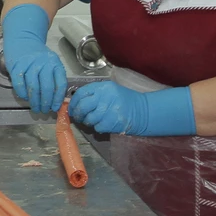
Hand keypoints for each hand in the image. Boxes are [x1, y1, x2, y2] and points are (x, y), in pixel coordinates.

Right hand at [1, 3, 67, 113]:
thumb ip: (54, 80)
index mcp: (55, 63)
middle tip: (43, 110)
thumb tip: (56, 102)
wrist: (23, 40)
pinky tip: (25, 98)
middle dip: (45, 103)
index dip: (58, 99)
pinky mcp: (17, 66)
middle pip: (46, 87)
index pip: (60, 84)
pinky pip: (20, 84)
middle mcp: (44, 63)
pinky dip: (22, 94)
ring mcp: (30, 64)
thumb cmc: (38, 58)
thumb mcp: (50, 64)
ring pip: (33, 87)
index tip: (55, 108)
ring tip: (35, 108)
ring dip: (34, 101)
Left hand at [68, 81, 197, 136]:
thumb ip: (94, 95)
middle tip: (78, 117)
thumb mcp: (110, 91)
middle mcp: (104, 96)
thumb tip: (75, 103)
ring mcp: (108, 110)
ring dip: (88, 122)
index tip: (72, 108)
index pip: (81, 93)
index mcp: (103, 87)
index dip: (73, 102)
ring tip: (93, 121)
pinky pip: (97, 127)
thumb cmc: (124, 101)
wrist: (143, 111)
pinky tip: (102, 125)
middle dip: (77, 114)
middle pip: (82, 106)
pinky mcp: (112, 122)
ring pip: (88, 118)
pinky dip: (97, 128)